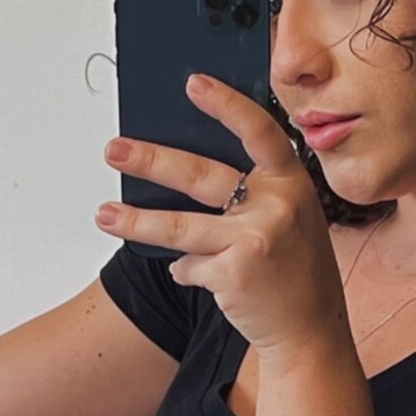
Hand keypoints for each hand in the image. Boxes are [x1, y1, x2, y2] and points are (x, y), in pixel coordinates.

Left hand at [97, 73, 348, 360]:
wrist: (310, 331)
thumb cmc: (296, 271)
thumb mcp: (292, 218)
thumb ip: (256, 192)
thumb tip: (185, 168)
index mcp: (293, 183)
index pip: (259, 131)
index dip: (226, 105)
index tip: (193, 83)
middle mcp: (278, 207)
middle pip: (201, 175)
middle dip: (150, 161)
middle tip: (114, 151)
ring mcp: (255, 241)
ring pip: (181, 225)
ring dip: (137, 221)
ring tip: (106, 216)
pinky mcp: (234, 275)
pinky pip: (188, 265)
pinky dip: (183, 269)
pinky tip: (188, 271)